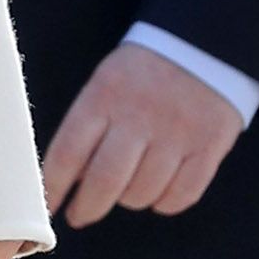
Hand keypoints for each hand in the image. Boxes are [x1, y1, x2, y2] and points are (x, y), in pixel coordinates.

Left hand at [41, 37, 246, 227]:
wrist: (203, 43)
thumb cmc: (142, 73)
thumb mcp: (105, 84)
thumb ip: (87, 128)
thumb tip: (71, 181)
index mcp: (104, 96)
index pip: (67, 154)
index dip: (53, 189)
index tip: (47, 208)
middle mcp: (139, 115)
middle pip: (104, 182)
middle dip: (87, 208)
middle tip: (80, 215)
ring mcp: (177, 132)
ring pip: (142, 193)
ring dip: (129, 200)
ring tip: (127, 188)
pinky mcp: (210, 144)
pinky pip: (181, 195)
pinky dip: (165, 202)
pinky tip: (158, 191)